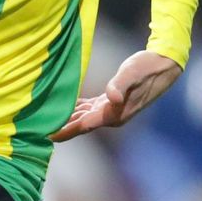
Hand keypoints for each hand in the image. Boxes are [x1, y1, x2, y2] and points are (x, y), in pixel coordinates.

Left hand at [49, 50, 182, 142]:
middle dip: (60, 128)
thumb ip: (120, 85)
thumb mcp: (131, 73)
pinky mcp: (112, 101)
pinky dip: (76, 109)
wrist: (165, 64)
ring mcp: (113, 109)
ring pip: (83, 118)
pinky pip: (89, 108)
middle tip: (36, 130)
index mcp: (113, 114)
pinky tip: (64, 105)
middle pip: (80, 125)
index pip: (83, 126)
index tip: (45, 135)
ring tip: (45, 120)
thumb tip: (112, 97)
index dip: (64, 131)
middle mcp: (112, 116)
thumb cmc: (147, 67)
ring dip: (66, 119)